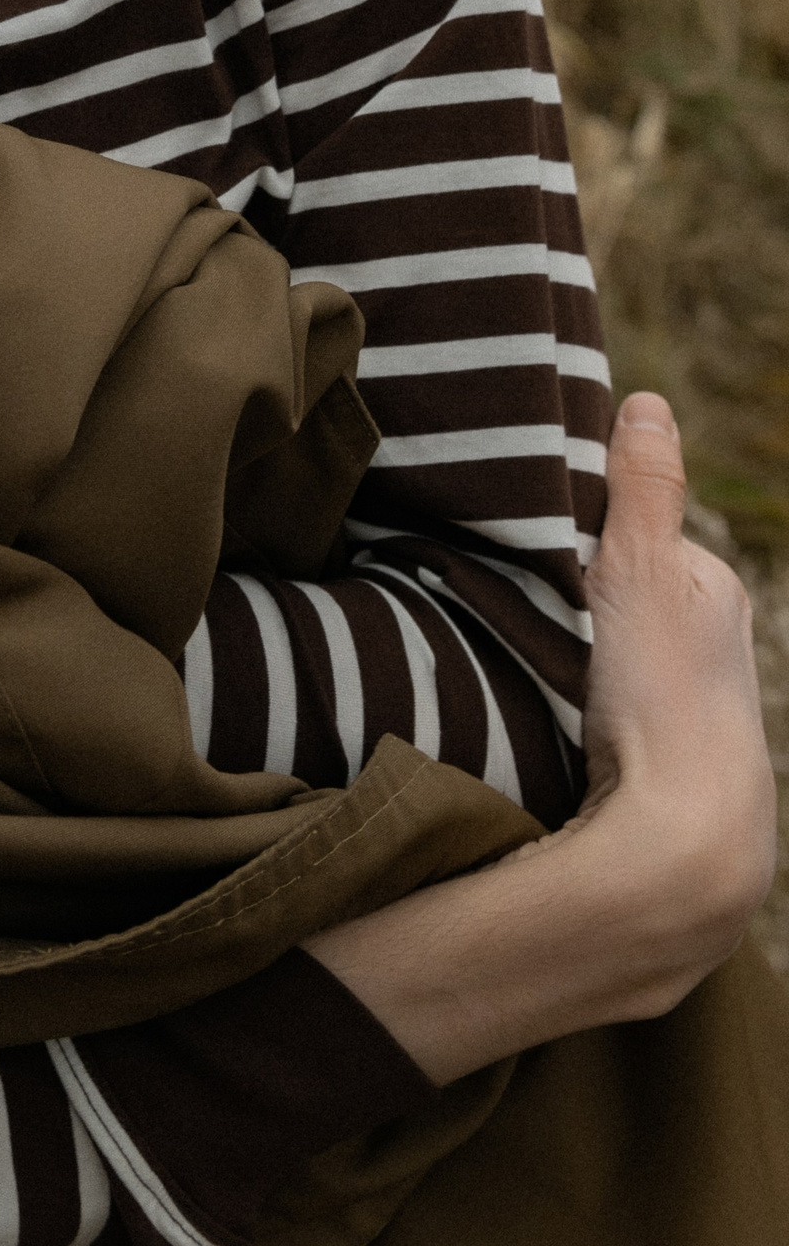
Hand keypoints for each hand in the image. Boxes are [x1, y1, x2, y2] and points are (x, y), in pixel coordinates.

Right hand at [546, 391, 777, 1005]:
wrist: (683, 842)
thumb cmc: (666, 700)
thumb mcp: (643, 573)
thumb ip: (643, 491)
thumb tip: (647, 403)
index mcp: (718, 592)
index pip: (635, 535)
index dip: (580, 534)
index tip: (531, 542)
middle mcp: (718, 647)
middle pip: (624, 596)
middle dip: (578, 598)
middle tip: (526, 607)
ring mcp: (693, 709)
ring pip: (615, 654)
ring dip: (574, 654)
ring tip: (531, 661)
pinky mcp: (663, 763)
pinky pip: (608, 709)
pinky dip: (579, 705)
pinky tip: (552, 715)